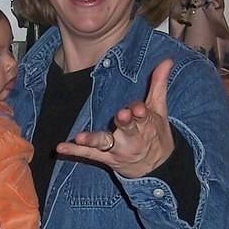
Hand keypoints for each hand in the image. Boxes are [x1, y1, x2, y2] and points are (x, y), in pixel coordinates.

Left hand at [57, 59, 174, 177]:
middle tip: (121, 116)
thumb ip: (159, 83)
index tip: (138, 108)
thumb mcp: (160, 109)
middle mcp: (132, 137)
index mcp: (146, 124)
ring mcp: (118, 149)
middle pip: (127, 129)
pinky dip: (74, 152)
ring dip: (93, 140)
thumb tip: (167, 60)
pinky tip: (60, 148)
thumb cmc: (157, 133)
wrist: (158, 168)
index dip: (139, 111)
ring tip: (80, 137)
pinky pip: (89, 155)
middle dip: (124, 122)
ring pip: (105, 143)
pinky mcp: (107, 159)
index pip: (143, 116)